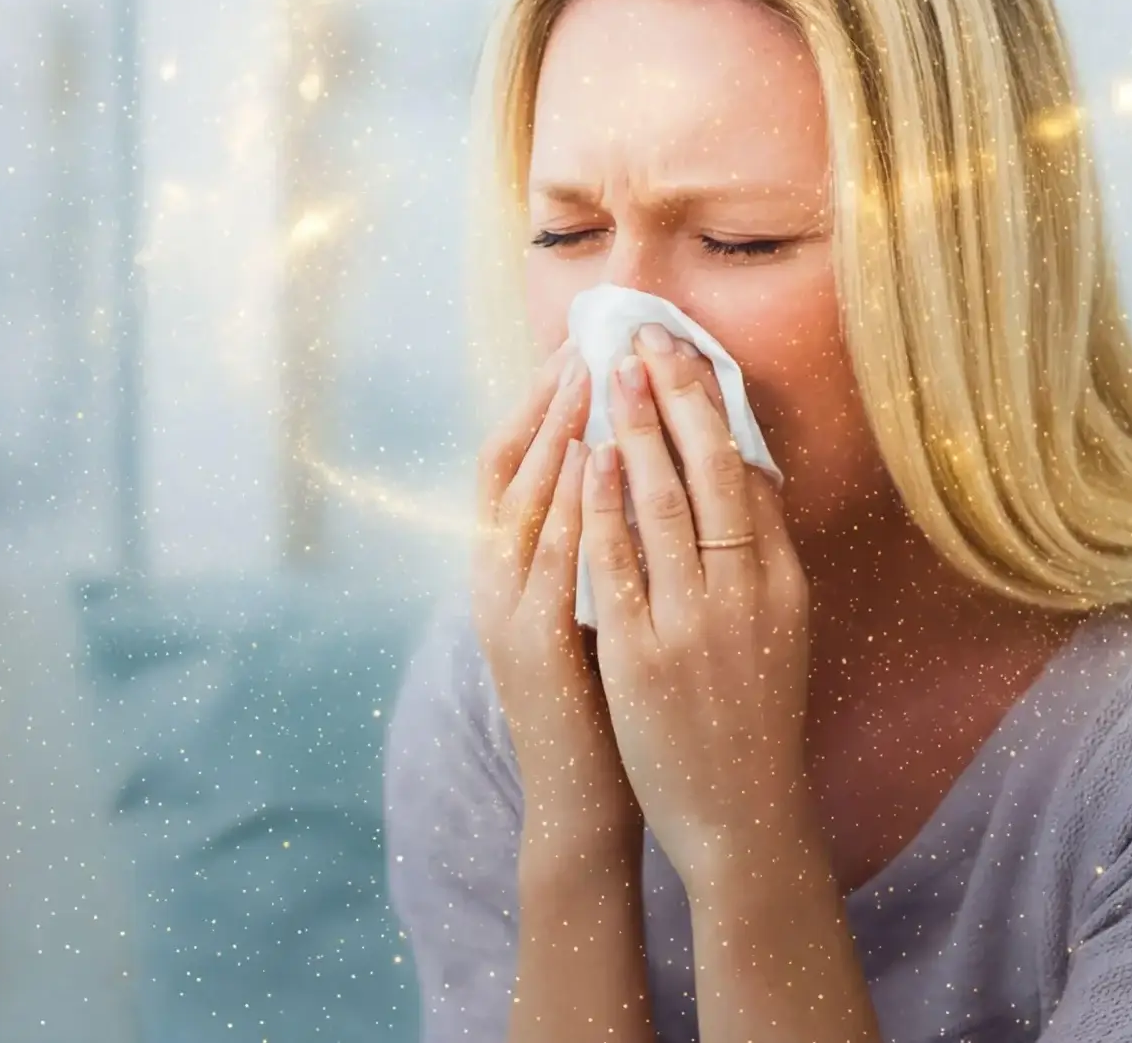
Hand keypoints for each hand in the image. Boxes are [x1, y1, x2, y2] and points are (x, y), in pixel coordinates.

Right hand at [471, 342, 639, 847]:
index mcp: (509, 567)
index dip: (542, 401)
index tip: (580, 345)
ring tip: (589, 373)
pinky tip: (598, 461)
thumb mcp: (597, 600)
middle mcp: (494, 579)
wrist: (586, 795)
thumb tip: (636, 469)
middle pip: (511, 465)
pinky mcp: (534, 644)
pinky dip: (572, 504)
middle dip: (547, 398)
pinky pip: (550, 560)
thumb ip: (604, 540)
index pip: (516, 462)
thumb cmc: (605, 696)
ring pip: (525, 501)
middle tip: (585, 337)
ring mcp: (506, 610)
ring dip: (557, 433)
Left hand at [580, 324, 814, 887]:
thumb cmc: (755, 716)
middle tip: (646, 336)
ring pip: (663, 503)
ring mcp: (695, 623)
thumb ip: (762, 553)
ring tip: (614, 371)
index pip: (748, 474)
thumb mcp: (778, 626)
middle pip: (710, 472)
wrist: (743, 815)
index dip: (715, 408)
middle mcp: (746, 593)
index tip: (688, 353)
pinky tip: (592, 455)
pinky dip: (606, 502)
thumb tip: (744, 470)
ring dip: (638, 428)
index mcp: (781, 583)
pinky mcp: (646, 655)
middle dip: (677, 396)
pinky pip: (620, 562)